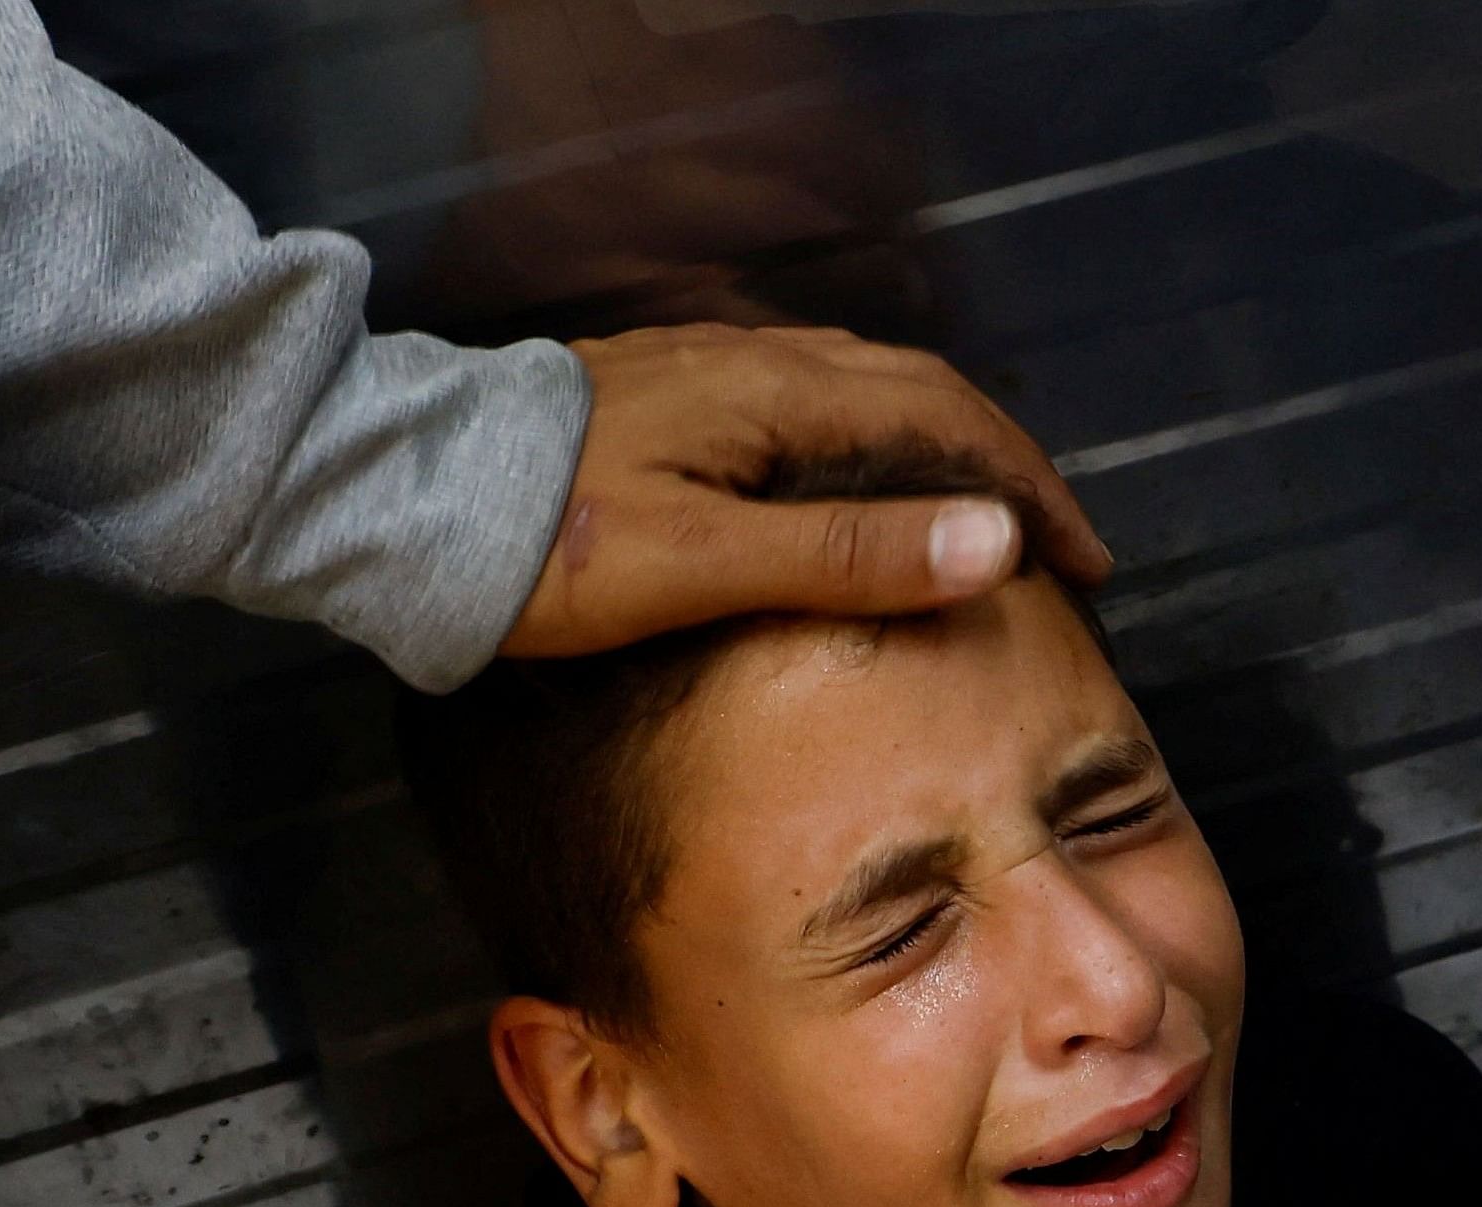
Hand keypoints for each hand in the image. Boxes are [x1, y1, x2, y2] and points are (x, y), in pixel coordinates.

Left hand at [497, 324, 1112, 658]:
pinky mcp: (664, 400)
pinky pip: (803, 406)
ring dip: (937, 453)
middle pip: (915, 394)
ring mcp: (704, 375)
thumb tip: (993, 540)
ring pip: (859, 393)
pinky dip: (869, 450)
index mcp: (775, 395)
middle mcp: (751, 364)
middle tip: (1056, 551)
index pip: (949, 422)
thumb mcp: (704, 567)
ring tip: (977, 529)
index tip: (1086, 565)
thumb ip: (848, 555)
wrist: (395, 503)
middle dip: (1000, 468)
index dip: (1030, 493)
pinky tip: (855, 498)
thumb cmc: (541, 551)